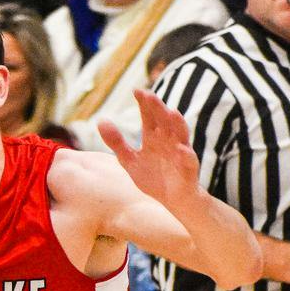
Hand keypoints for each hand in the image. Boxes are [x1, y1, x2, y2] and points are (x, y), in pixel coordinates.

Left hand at [98, 90, 201, 215]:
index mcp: (154, 137)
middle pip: (163, 120)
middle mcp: (168, 141)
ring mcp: (180, 153)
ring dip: (176, 124)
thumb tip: (101, 121)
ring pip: (179, 135)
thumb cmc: (153, 178)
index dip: (144, 104)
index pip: (149, 116)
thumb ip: (116, 142)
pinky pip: (188, 160)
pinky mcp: (188, 169)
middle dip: (157, 108)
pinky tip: (181, 149)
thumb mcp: (129, 160)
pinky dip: (185, 154)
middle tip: (148, 95)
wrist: (172, 200)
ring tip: (171, 112)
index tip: (135, 90)